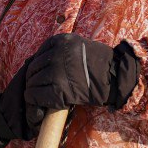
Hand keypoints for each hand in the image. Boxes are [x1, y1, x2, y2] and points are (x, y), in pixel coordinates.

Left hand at [23, 34, 139, 109]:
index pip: (38, 55)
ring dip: (33, 92)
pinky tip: (40, 106)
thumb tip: (37, 64)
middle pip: (33, 69)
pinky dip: (35, 103)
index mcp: (59, 41)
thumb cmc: (98, 64)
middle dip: (33, 81)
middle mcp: (56, 54)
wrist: (114, 77)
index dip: (36, 68)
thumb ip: (59, 53)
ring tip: (39, 98)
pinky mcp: (58, 90)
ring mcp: (56, 72)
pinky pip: (36, 96)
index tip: (39, 76)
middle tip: (38, 89)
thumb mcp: (77, 48)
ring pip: (32, 83)